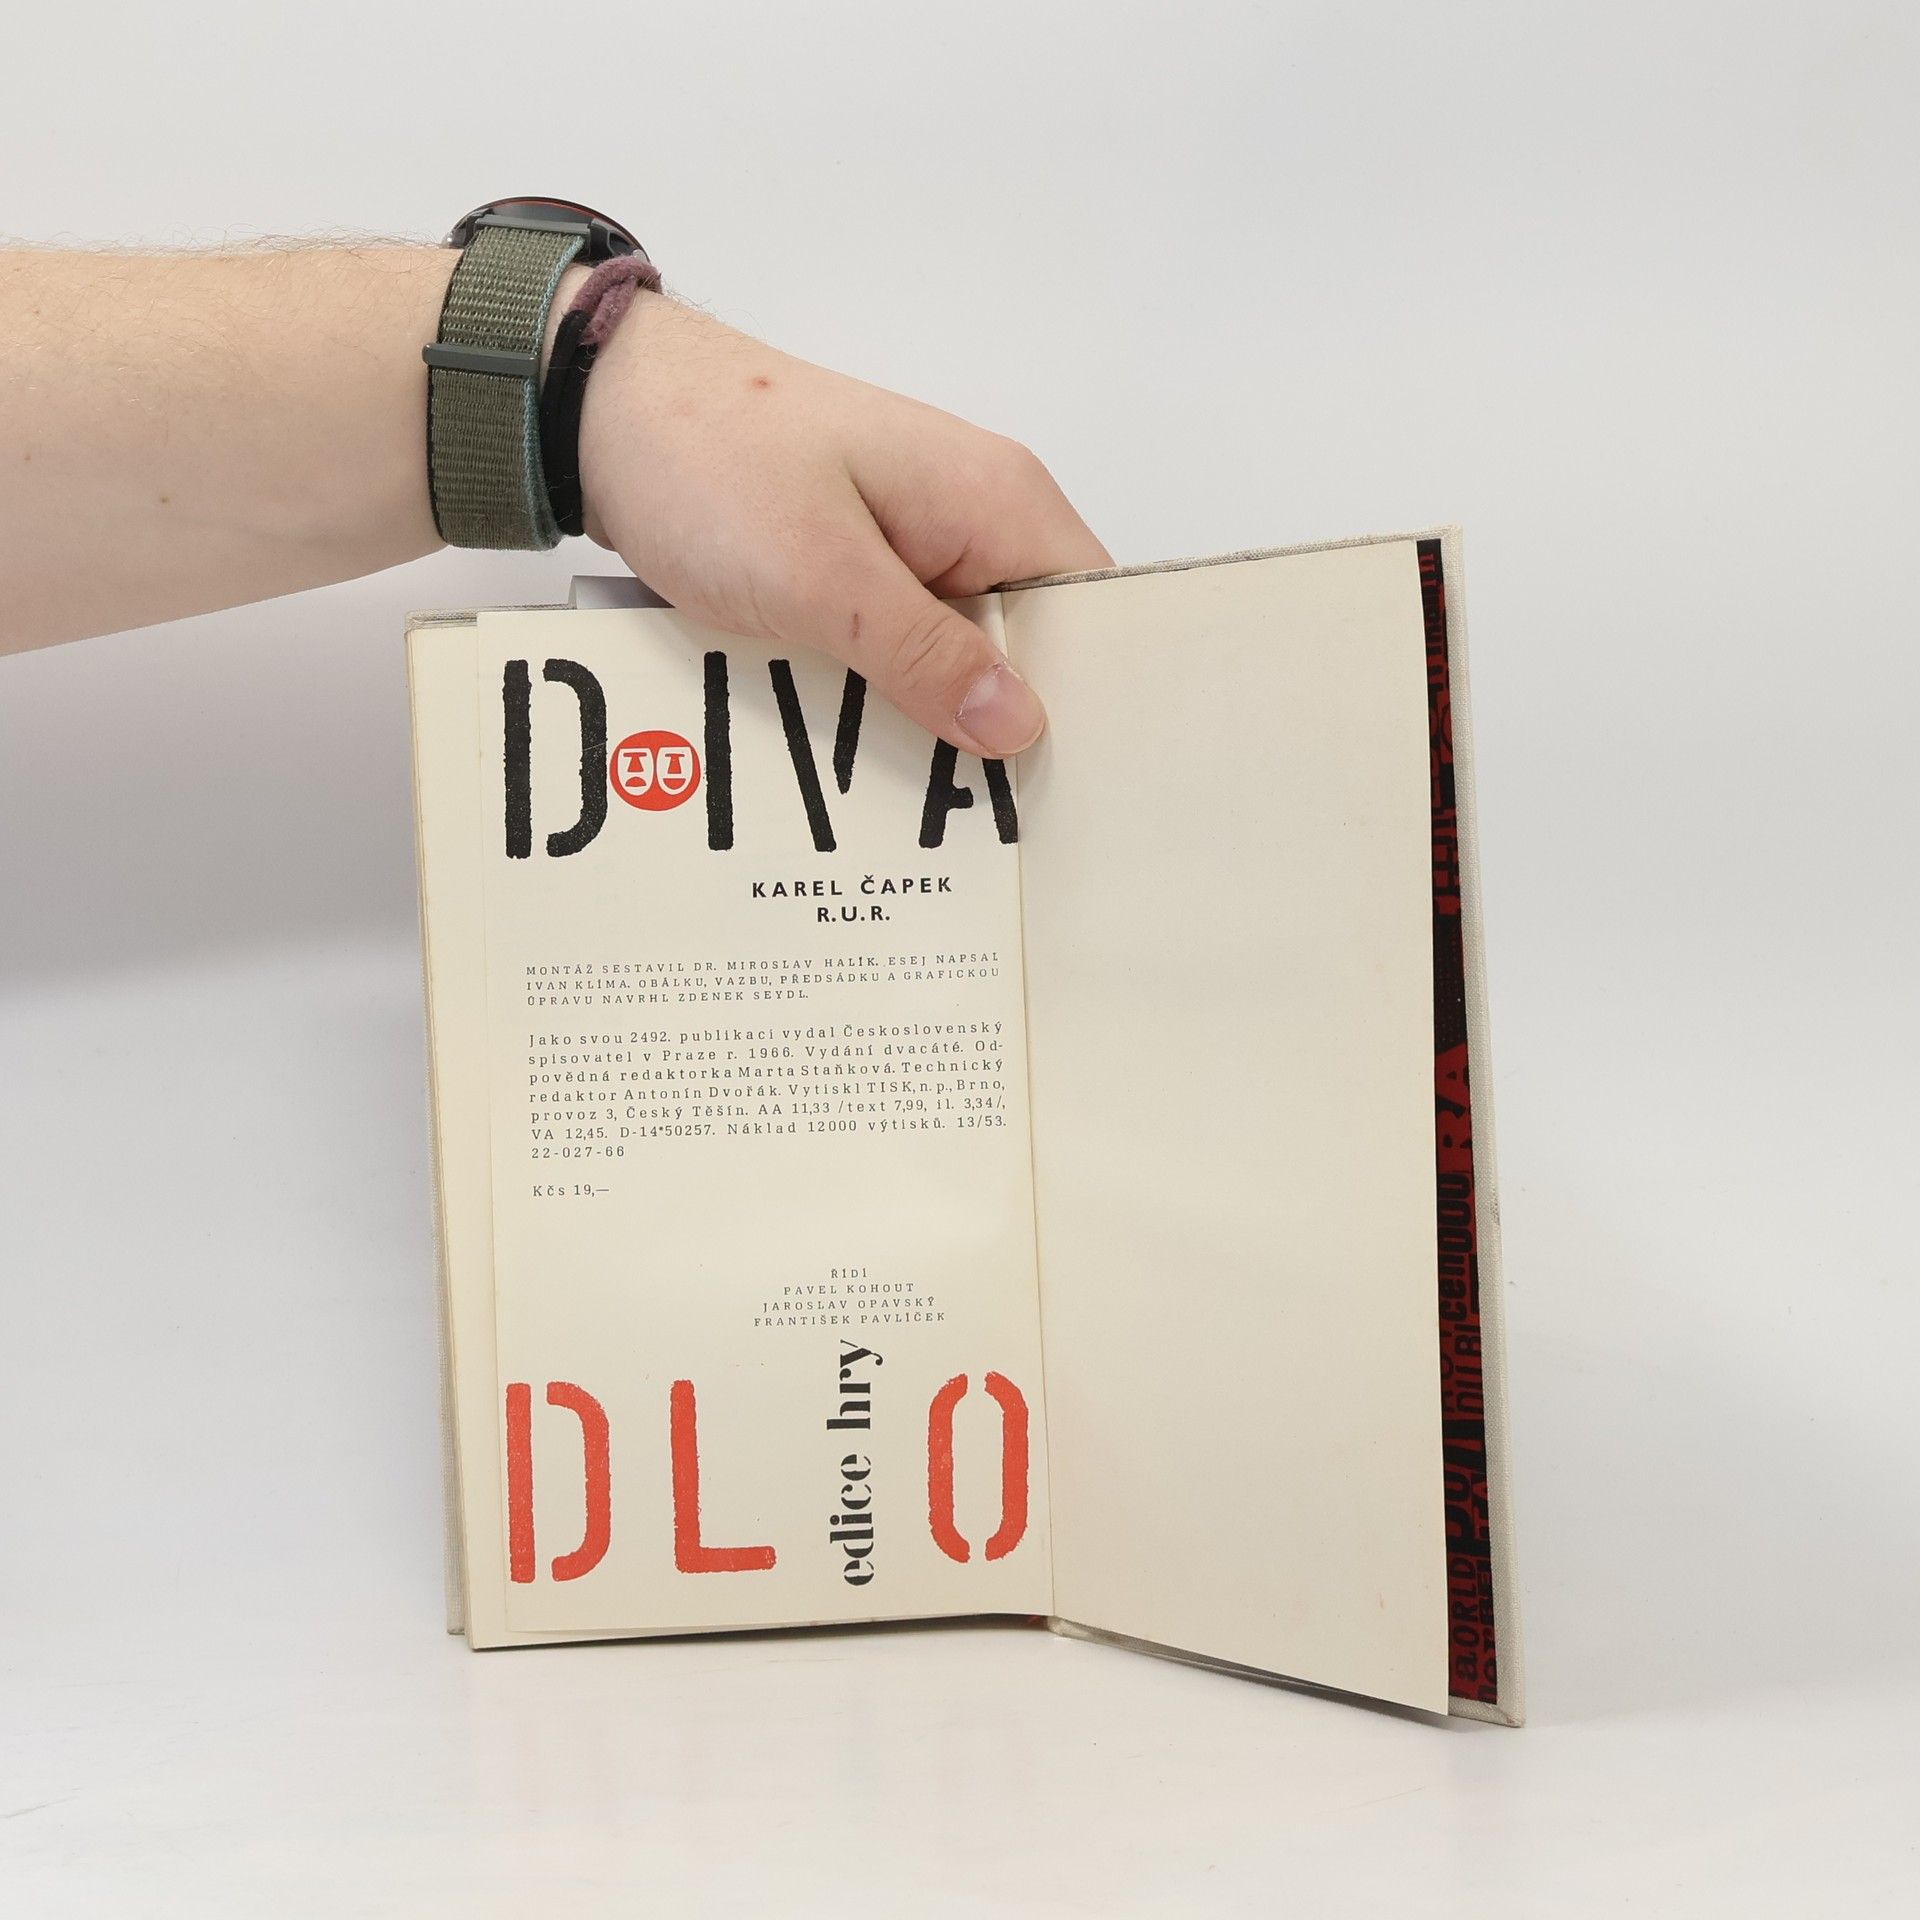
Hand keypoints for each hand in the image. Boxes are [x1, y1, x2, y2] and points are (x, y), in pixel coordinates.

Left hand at [576, 293, 1110, 756]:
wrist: (601, 406)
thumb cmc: (709, 458)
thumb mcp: (822, 575)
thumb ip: (926, 654)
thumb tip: (1021, 726)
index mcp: (996, 498)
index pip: (1094, 614)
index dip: (1089, 700)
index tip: (1068, 788)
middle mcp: (974, 513)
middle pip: (1031, 646)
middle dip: (1007, 727)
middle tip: (987, 819)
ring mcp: (917, 538)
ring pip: (961, 655)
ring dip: (937, 718)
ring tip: (925, 802)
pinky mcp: (864, 564)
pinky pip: (903, 645)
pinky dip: (885, 693)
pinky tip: (862, 751)